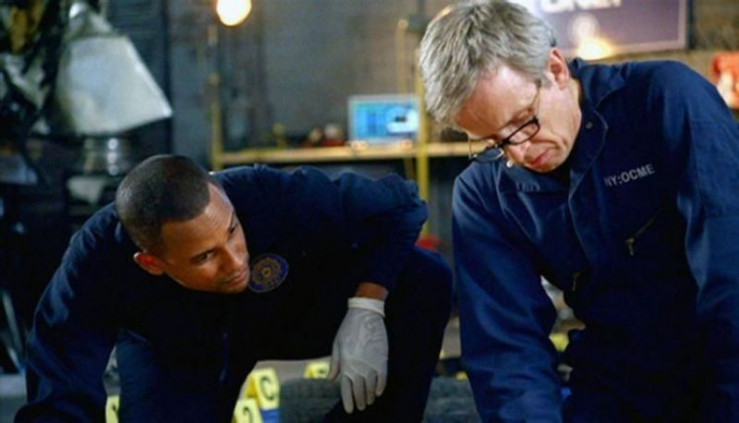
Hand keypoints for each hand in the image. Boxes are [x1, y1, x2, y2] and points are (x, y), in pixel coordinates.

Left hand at [327, 297, 387, 413]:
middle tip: (361, 407)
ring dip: (370, 396)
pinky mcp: (381, 358)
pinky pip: (383, 377)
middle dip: (360, 401)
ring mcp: (370, 363)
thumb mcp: (337, 344)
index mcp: (345, 363)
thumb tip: (331, 380)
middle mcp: (358, 366)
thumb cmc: (348, 328)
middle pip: (360, 390)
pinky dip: (381, 386)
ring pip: (371, 386)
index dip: (348, 401)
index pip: (346, 388)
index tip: (350, 410)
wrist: (365, 314)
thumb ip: (335, 364)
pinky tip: (379, 392)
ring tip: (369, 401)